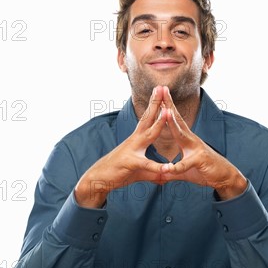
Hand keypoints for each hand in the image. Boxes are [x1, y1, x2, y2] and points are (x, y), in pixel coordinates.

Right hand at [74, 86, 168, 207]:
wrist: (99, 180)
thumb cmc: (119, 173)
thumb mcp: (141, 172)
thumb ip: (155, 172)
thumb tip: (166, 175)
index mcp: (138, 139)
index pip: (148, 119)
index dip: (156, 106)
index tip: (161, 92)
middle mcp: (135, 141)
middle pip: (147, 119)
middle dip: (156, 103)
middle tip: (161, 87)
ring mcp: (132, 150)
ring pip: (148, 134)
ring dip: (158, 123)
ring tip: (168, 111)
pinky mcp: (130, 164)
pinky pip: (146, 164)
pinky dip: (158, 167)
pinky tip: (169, 167)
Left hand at [159, 87, 247, 199]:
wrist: (224, 177)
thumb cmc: (204, 170)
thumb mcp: (185, 171)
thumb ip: (173, 170)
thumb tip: (161, 174)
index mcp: (185, 140)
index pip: (173, 121)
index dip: (165, 109)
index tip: (158, 95)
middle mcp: (191, 140)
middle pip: (178, 120)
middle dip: (168, 105)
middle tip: (162, 89)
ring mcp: (197, 149)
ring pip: (182, 135)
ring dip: (174, 124)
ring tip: (166, 112)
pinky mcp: (200, 161)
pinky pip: (187, 164)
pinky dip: (178, 166)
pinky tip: (170, 168)